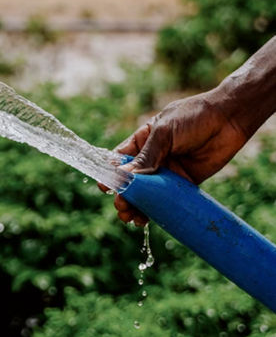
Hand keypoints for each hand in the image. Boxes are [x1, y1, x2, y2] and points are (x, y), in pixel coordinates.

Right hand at [98, 90, 249, 225]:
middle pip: (131, 181)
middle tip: (121, 206)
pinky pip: (167, 200)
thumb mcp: (164, 134)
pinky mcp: (184, 183)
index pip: (120, 161)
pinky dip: (156, 210)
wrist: (230, 118)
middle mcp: (152, 158)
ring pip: (147, 194)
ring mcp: (168, 171)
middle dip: (124, 195)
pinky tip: (147, 219)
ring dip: (136, 206)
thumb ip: (146, 158)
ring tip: (130, 217)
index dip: (110, 174)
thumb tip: (124, 179)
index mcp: (142, 141)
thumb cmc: (192, 117)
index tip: (105, 188)